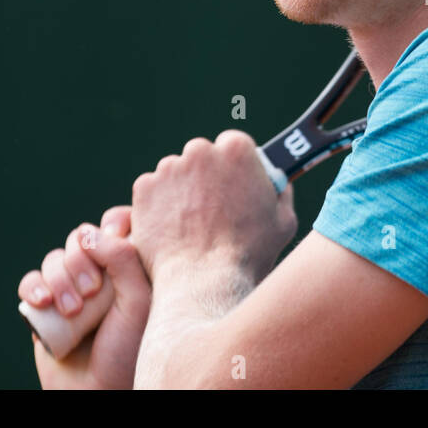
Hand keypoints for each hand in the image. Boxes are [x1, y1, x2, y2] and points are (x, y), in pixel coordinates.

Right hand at [18, 206, 151, 389]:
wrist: (97, 393)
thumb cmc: (128, 351)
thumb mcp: (139, 301)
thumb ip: (123, 258)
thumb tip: (89, 232)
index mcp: (131, 266)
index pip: (119, 223)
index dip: (113, 224)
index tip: (115, 236)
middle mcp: (101, 273)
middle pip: (81, 237)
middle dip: (81, 260)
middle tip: (92, 292)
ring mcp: (71, 288)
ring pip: (55, 259)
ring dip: (59, 280)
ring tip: (72, 312)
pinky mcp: (45, 306)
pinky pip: (31, 281)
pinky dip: (34, 287)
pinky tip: (43, 303)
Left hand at [130, 130, 297, 284]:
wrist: (205, 281)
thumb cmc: (249, 254)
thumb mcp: (283, 221)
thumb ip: (280, 193)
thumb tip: (276, 183)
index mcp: (237, 149)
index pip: (232, 145)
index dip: (232, 167)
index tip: (232, 183)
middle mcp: (200, 150)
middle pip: (202, 156)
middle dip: (205, 177)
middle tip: (211, 209)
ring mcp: (169, 168)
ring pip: (176, 174)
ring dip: (182, 191)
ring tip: (191, 226)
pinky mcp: (144, 188)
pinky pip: (153, 192)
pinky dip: (159, 207)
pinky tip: (173, 231)